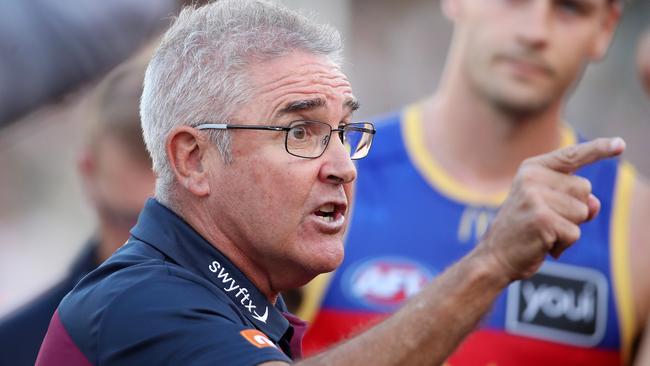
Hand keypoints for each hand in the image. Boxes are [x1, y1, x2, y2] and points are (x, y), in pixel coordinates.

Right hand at [478, 137, 625, 280]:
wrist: (493, 257)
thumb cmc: (522, 231)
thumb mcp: (548, 207)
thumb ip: (574, 199)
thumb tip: (595, 205)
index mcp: (532, 169)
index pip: (572, 155)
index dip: (599, 149)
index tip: (620, 144)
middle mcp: (532, 178)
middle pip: (584, 188)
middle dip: (574, 210)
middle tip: (545, 221)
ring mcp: (535, 197)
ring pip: (583, 211)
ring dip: (569, 229)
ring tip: (542, 233)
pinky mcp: (542, 219)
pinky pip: (575, 233)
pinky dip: (563, 245)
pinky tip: (542, 245)